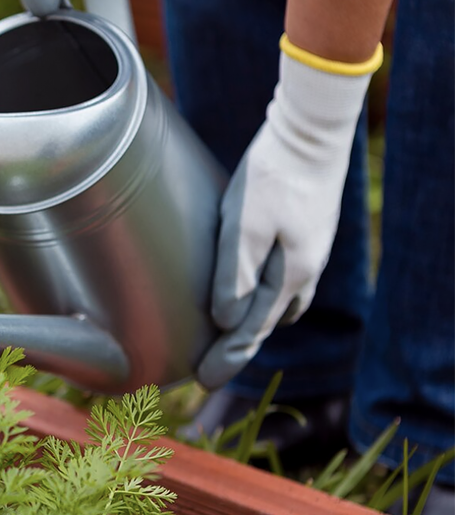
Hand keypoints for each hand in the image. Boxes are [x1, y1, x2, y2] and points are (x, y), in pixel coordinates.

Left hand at [197, 38, 379, 389]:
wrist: (310, 133)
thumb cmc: (272, 176)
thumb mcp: (244, 224)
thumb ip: (234, 274)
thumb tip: (226, 322)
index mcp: (288, 276)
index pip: (253, 330)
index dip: (228, 358)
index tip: (204, 381)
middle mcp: (304, 272)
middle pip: (268, 323)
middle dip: (239, 349)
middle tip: (212, 373)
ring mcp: (309, 254)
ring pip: (282, 305)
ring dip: (256, 326)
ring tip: (230, 341)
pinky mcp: (305, 237)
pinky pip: (286, 284)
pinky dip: (267, 301)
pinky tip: (253, 296)